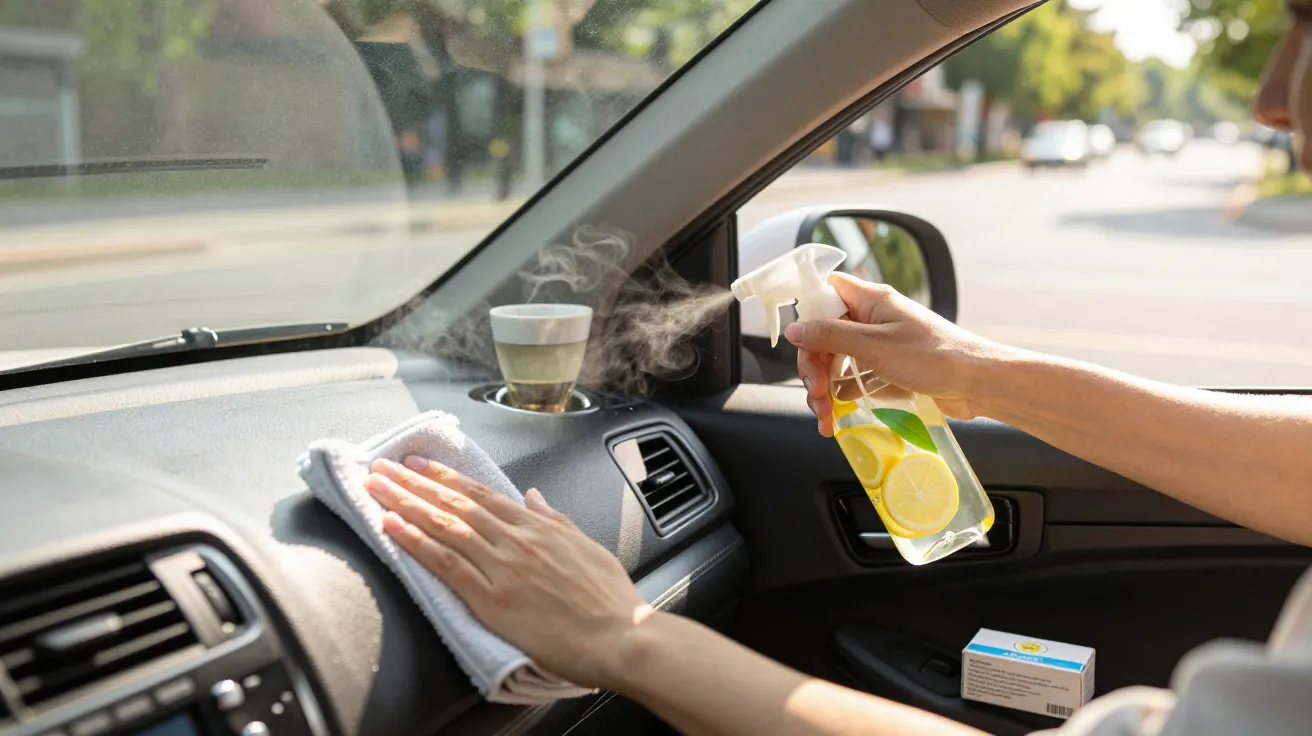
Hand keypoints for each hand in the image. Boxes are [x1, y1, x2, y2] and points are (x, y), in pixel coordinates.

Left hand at [362, 456, 651, 688]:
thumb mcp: (586, 546)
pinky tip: (392, 527)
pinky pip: (446, 565)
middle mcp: (516, 541)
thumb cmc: (610, 600)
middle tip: (383, 466)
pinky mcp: (493, 600)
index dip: (446, 477)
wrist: (621, 636)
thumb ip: (555, 519)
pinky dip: (416, 542)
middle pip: (454, 504)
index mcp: (538, 527)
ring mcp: (502, 568)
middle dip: (414, 482)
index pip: (482, 494)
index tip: (420, 463)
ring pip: (444, 526)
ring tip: (377, 487)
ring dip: (405, 503)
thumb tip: (534, 496)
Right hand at [787, 273, 1010, 435]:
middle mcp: (873, 319)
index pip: (825, 291)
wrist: (979, 385)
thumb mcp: (874, 346)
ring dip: (824, 388)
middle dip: (813, 367)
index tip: (796, 342)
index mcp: (870, 301)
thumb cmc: (933, 358)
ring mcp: (881, 346)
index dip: (806, 312)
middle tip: (814, 394)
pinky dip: (843, 398)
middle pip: (825, 334)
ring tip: (824, 417)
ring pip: (838, 361)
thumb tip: (793, 329)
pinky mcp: (890, 370)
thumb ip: (830, 336)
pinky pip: (855, 380)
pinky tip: (837, 418)